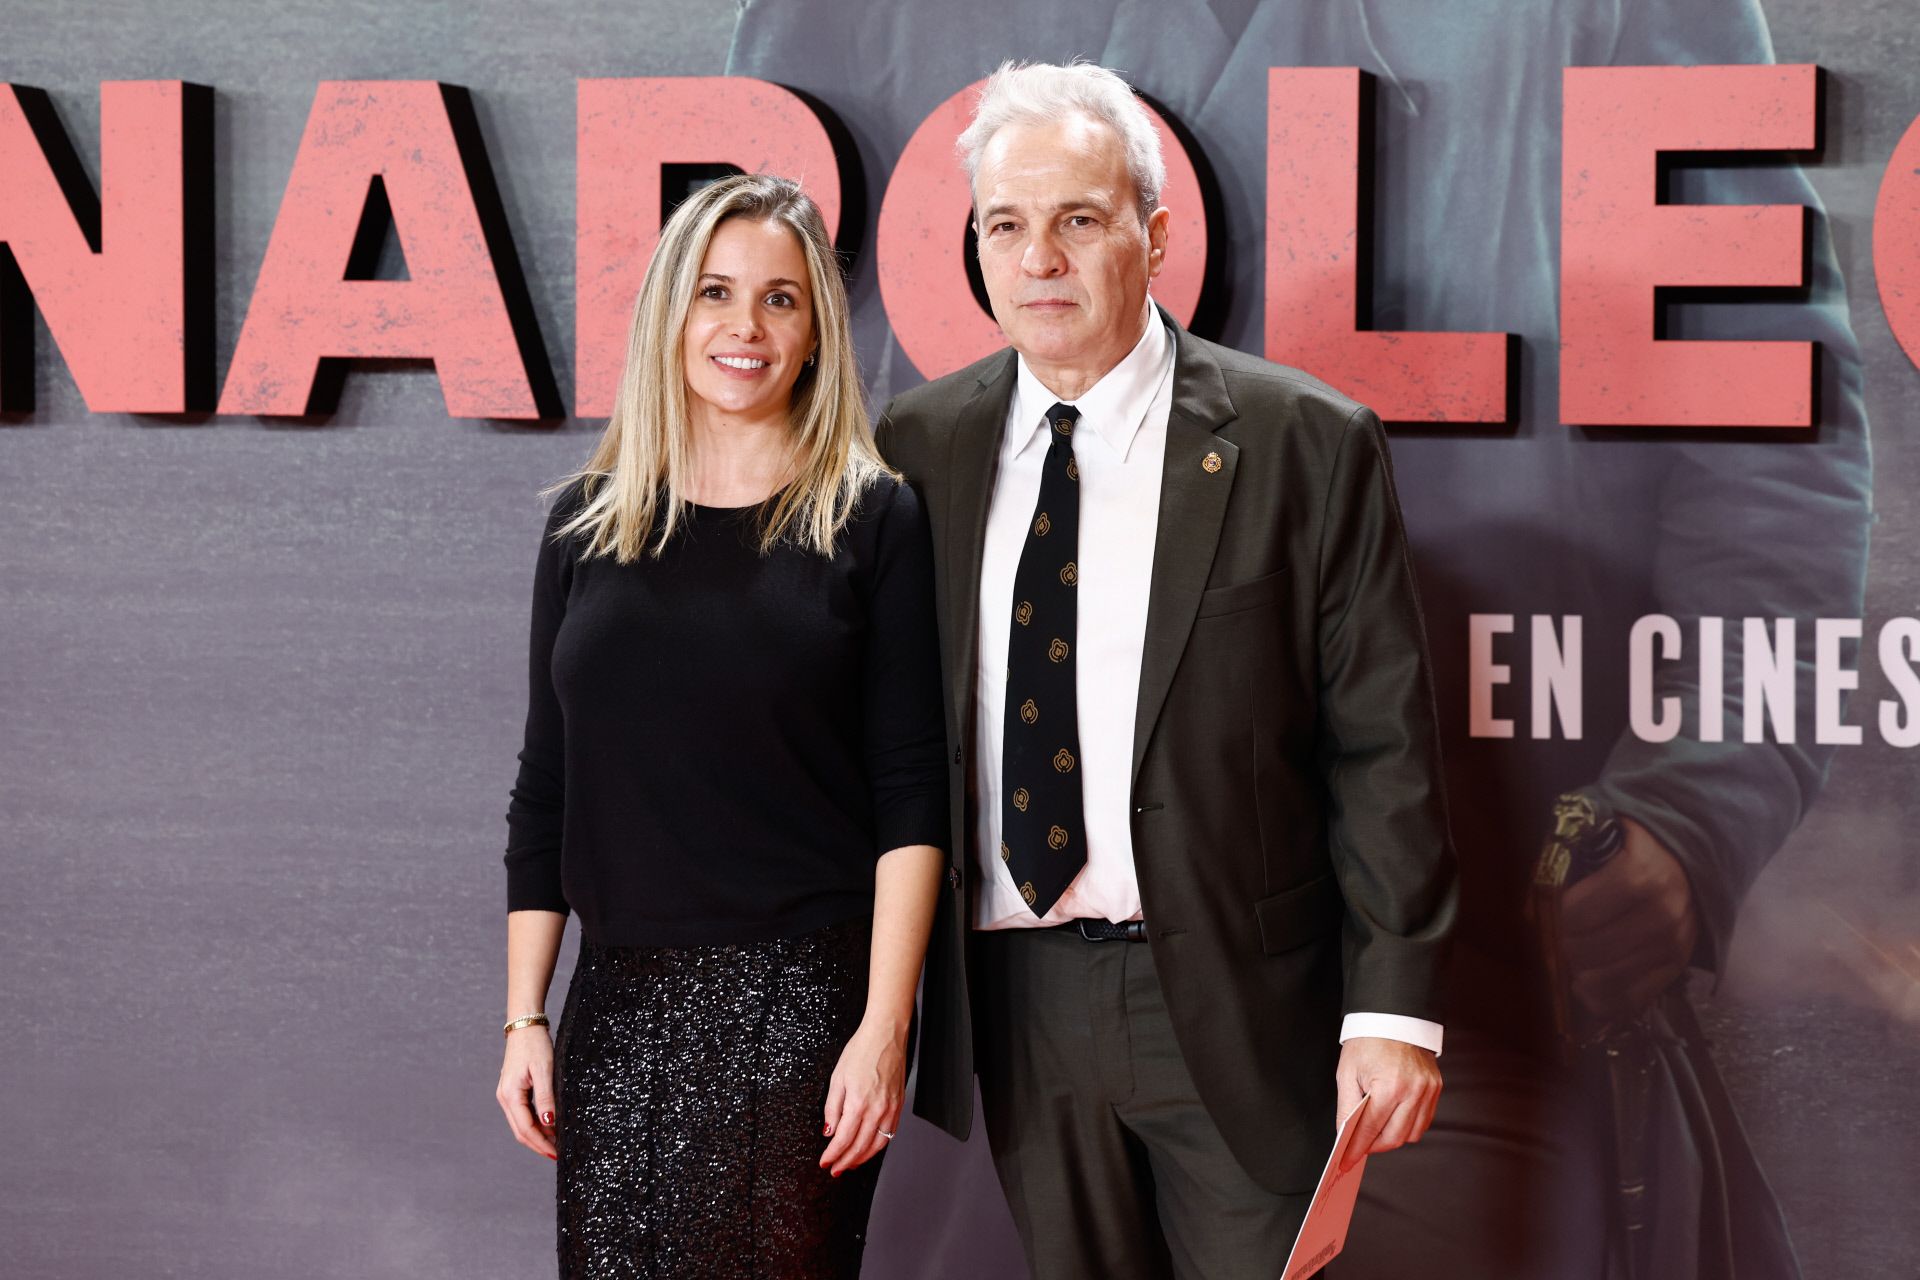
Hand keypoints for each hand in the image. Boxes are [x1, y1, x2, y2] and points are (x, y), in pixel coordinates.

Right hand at [496, 1023, 557, 1159]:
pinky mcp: (513, 1090)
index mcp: (510, 1095)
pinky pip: (524, 1113)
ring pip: (522, 1124)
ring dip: (538, 1135)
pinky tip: (550, 1126)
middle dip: (539, 1145)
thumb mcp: (544, 1070)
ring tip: (557, 1143)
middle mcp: (505, 1098)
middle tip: (558, 1155)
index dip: (541, 1144)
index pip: (526, 1129)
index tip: (557, 1154)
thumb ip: (546, 1097)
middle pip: (522, 1131)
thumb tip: (549, 1123)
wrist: (525, 1026)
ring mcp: (508, 1094)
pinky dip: (536, 1123)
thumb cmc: (535, 1044)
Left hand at [819, 1017, 906, 1176]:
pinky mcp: (899, 1106)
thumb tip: (829, 1130)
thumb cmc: (862, 1051)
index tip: (825, 1162)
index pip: (843, 1140)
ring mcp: (891, 1109)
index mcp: (859, 1103)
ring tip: (850, 1164)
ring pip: (877, 1145)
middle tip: (835, 1169)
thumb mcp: (837, 1077)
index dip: (832, 1155)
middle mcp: (877, 1110)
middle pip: (860, 1147)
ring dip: (862, 1159)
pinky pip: (889, 1134)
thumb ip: (833, 1107)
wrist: (886, 1035)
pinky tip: (869, 1148)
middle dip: (845, 1162)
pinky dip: (878, 1146)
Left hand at [1335, 1037, 1440, 1171]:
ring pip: (1411, 1134)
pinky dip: (1407, 1127)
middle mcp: (1413, 1091)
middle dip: (1374, 1147)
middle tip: (1359, 1147)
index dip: (1357, 1148)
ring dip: (1391, 1138)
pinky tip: (1392, 1121)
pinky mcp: (1436, 1089)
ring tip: (1375, 1132)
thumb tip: (1346, 1136)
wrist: (1393, 1018)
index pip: (1370, 1129)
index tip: (1347, 1160)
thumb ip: (1347, 1108)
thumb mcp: (1347, 1073)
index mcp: (1388, 1086)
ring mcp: (1428, 1091)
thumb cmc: (1367, 1043)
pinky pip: (1423, 1121)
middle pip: (1394, 1138)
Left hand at [1561, 817, 1698, 1023]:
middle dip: (1563, 947)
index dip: (1555, 917)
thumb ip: (1569, 857)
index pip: (1580, 912)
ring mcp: (1674, 945)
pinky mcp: (1676, 969)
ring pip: (1607, 979)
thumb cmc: (1631, 851)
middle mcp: (1663, 912)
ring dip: (1577, 975)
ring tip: (1567, 961)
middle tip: (1552, 939)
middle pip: (1590, 949)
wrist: (1686, 867)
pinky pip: (1631, 999)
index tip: (1544, 912)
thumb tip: (1530, 892)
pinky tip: (1582, 987)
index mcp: (1642, 872)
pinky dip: (1600, 1000)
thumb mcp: (1604, 838)